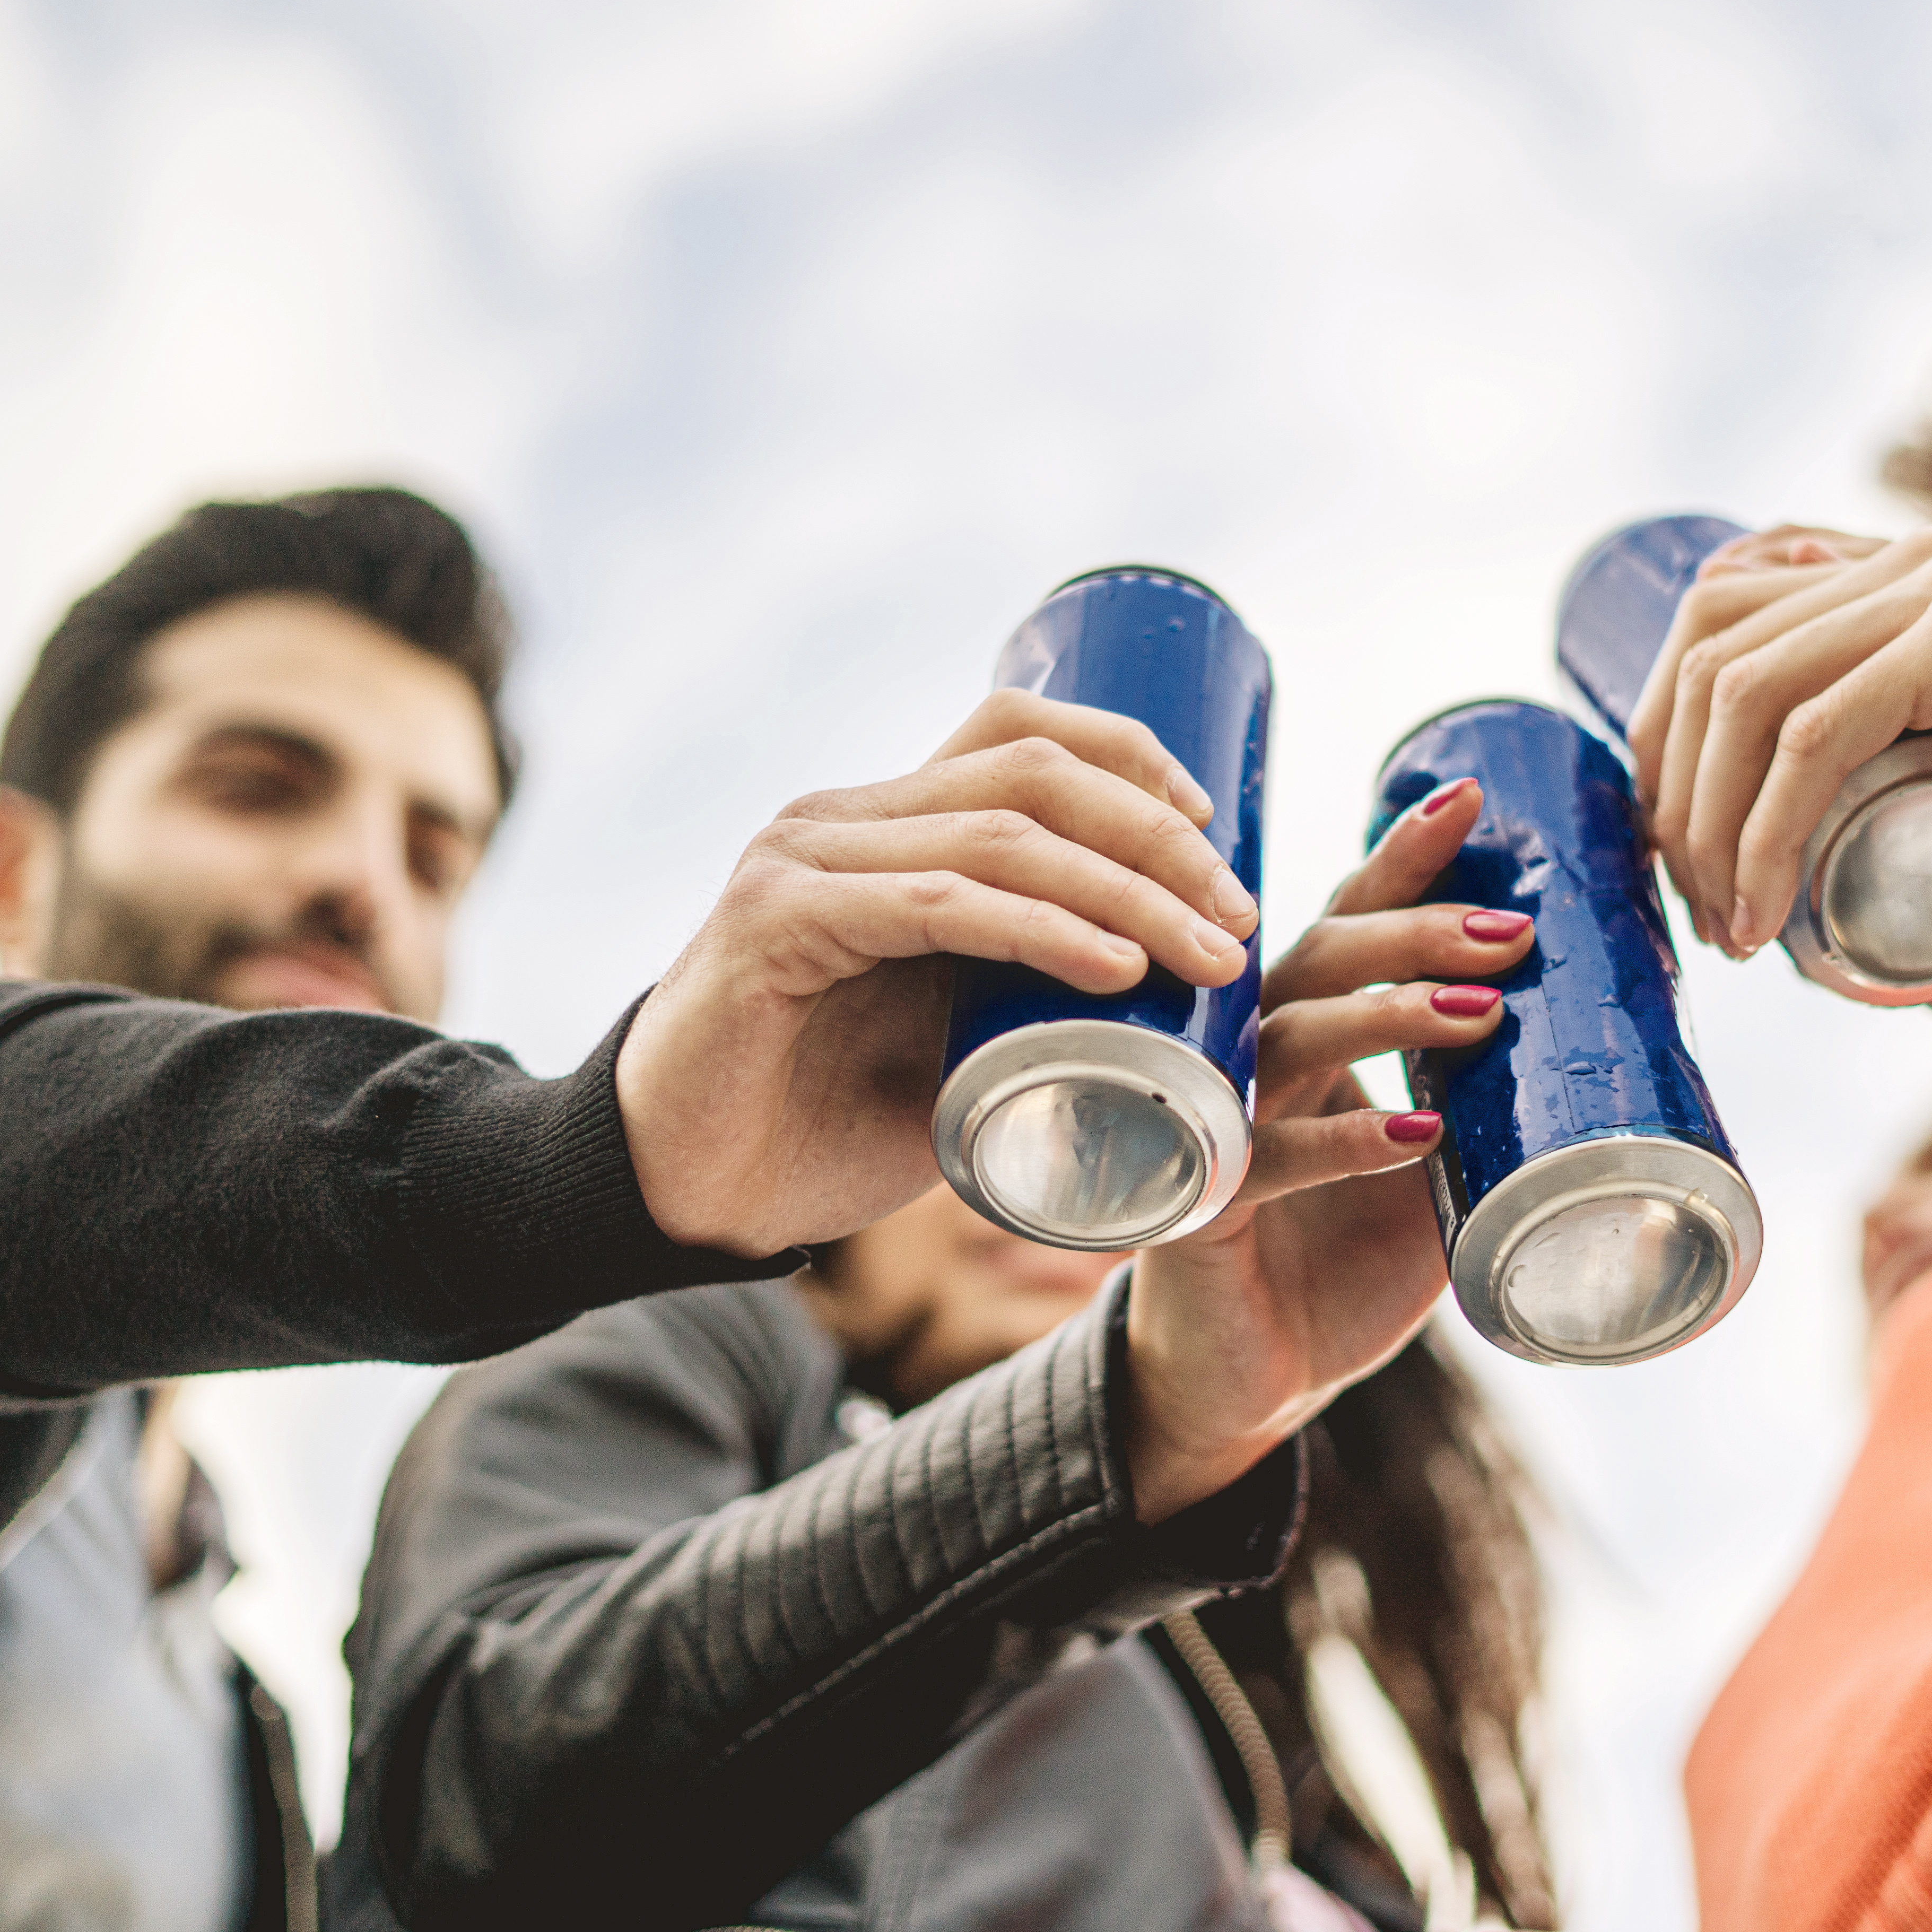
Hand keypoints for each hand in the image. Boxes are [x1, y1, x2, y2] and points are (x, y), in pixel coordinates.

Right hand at [615, 690, 1260, 1258]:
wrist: (693, 1197)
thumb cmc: (825, 1123)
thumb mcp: (956, 1043)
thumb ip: (1027, 1001)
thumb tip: (1175, 1003)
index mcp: (886, 826)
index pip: (1021, 734)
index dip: (1130, 758)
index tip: (1215, 832)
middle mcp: (840, 820)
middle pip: (1031, 771)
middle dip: (1156, 835)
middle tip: (1238, 914)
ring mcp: (801, 861)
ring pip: (1000, 832)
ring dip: (1125, 890)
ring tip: (1208, 952)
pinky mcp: (774, 922)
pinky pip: (935, 904)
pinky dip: (1038, 929)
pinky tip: (1111, 966)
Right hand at [1118, 776, 1535, 1520]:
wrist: (1252, 1378)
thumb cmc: (1339, 1263)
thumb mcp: (1438, 1180)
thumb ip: (1492, 1120)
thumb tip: (1611, 1061)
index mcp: (1304, 1031)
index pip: (1350, 922)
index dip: (1404, 861)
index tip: (1471, 797)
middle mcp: (1250, 1057)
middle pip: (1318, 958)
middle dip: (1415, 934)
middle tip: (1509, 931)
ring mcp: (1216, 1122)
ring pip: (1289, 1036)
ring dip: (1385, 1014)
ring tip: (1477, 1012)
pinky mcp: (1202, 1204)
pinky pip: (1269, 1160)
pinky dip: (1342, 1145)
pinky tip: (1411, 1138)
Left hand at [1625, 523, 1931, 951]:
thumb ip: (1926, 803)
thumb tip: (1820, 889)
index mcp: (1905, 580)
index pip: (1726, 624)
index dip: (1670, 735)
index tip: (1688, 855)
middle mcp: (1907, 562)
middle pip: (1708, 649)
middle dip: (1670, 789)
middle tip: (1697, 910)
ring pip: (1745, 688)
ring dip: (1709, 820)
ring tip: (1729, 925)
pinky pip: (1822, 725)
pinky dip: (1771, 824)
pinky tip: (1770, 902)